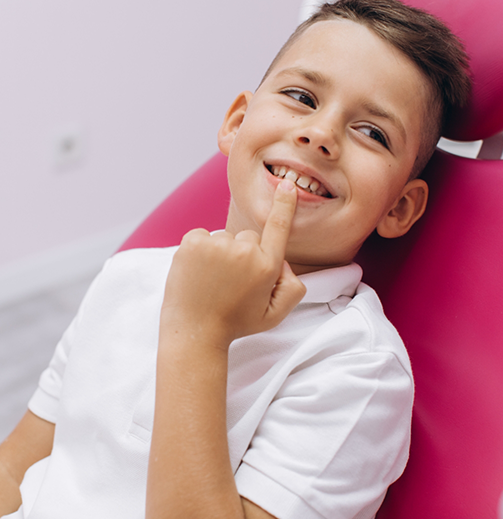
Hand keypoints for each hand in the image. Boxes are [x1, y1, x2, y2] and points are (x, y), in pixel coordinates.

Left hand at [160, 179, 305, 349]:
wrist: (194, 332)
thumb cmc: (235, 323)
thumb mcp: (275, 315)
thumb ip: (293, 288)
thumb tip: (283, 262)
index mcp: (266, 266)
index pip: (279, 227)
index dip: (284, 205)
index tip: (287, 186)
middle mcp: (244, 251)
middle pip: (250, 237)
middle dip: (245, 253)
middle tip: (232, 282)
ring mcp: (217, 245)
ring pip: (225, 238)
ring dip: (220, 254)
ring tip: (213, 281)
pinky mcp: (192, 242)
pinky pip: (202, 236)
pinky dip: (200, 250)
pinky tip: (199, 272)